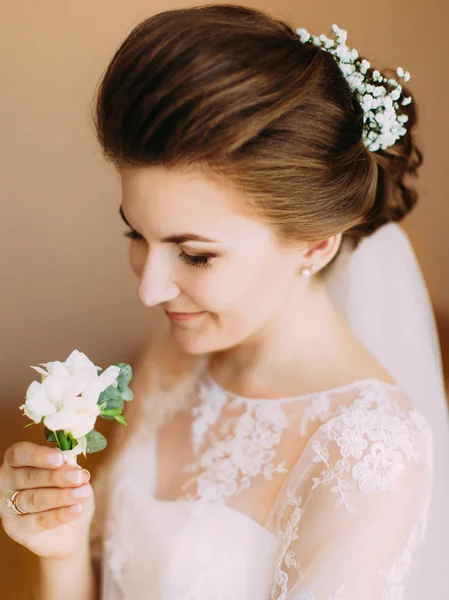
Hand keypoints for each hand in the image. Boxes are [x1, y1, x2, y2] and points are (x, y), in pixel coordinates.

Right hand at [0, 441, 94, 558]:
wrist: (70, 527)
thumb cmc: (67, 489)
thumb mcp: (70, 473)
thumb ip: (67, 465)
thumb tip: (70, 461)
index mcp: (16, 461)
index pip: (20, 454)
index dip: (39, 455)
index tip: (61, 458)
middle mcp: (7, 482)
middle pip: (29, 477)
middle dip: (57, 477)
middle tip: (79, 477)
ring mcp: (8, 506)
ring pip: (34, 499)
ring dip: (62, 495)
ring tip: (83, 492)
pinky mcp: (16, 528)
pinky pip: (39, 521)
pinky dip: (60, 514)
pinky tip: (77, 509)